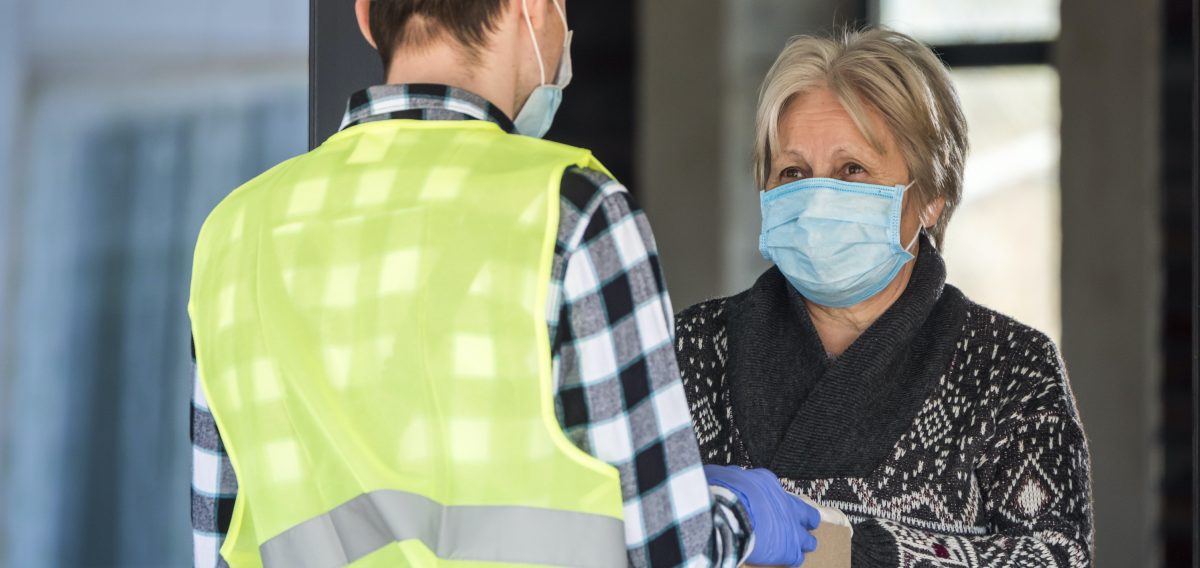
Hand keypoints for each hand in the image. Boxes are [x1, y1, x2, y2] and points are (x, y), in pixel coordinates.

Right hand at [704, 464, 819, 566]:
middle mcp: (786, 505)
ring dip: (802, 543)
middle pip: (807, 514)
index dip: (773, 500)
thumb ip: (731, 477)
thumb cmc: (722, 493)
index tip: (767, 504)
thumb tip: (728, 476)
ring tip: (797, 548)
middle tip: (800, 525)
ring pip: (808, 539)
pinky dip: (792, 560)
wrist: (728, 513)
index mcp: (769, 484)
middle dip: (804, 520)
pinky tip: (786, 561)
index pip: (778, 492)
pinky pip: (797, 558)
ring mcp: (790, 528)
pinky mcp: (788, 549)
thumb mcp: (723, 475)